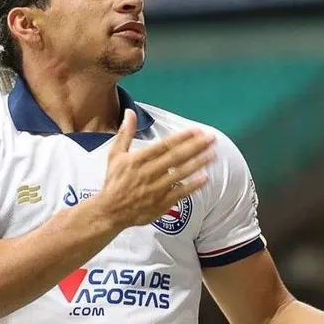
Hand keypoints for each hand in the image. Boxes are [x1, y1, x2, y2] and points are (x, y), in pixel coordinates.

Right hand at [97, 109, 215, 230]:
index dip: (182, 137)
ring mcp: (157, 189)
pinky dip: (193, 186)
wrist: (110, 211)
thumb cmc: (114, 182)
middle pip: (176, 157)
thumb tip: (130, 112)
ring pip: (181, 174)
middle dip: (196, 147)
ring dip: (198, 163)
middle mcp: (149, 172)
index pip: (164, 145)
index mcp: (138, 159)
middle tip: (212, 138)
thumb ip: (125, 133)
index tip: (196, 131)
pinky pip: (180, 193)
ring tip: (213, 154)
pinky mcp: (161, 203)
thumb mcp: (115, 155)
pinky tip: (205, 178)